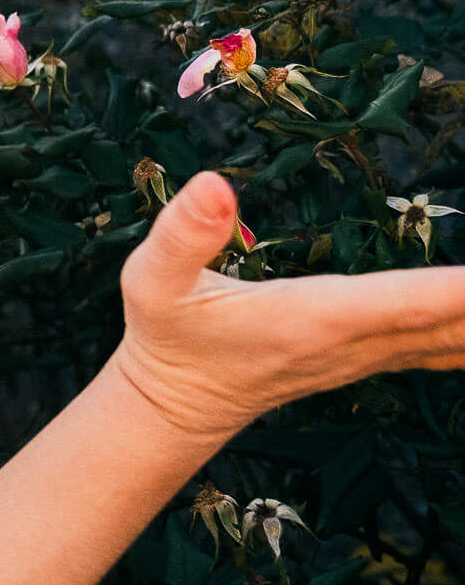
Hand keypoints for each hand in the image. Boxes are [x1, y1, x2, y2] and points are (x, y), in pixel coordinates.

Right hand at [110, 170, 464, 444]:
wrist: (176, 402)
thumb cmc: (166, 334)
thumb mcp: (151, 280)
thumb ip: (183, 233)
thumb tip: (214, 182)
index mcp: (312, 318)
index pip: (406, 301)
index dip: (460, 293)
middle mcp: (356, 341)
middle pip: (457, 324)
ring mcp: (374, 354)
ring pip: (463, 339)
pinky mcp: (379, 355)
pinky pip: (455, 346)